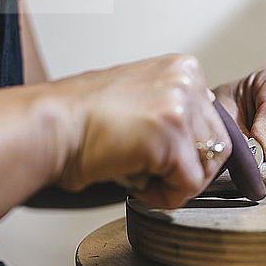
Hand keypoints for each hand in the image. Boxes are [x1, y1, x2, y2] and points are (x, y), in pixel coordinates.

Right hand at [52, 54, 230, 207]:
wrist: (48, 125)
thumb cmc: (84, 118)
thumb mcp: (142, 98)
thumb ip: (175, 110)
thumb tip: (197, 140)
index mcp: (183, 69)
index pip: (213, 123)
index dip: (189, 151)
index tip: (162, 157)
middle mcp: (187, 80)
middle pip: (217, 146)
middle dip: (186, 169)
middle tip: (152, 172)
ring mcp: (180, 105)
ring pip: (206, 167)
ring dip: (175, 183)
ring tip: (141, 175)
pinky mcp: (170, 134)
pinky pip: (188, 185)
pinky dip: (165, 197)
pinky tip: (137, 183)